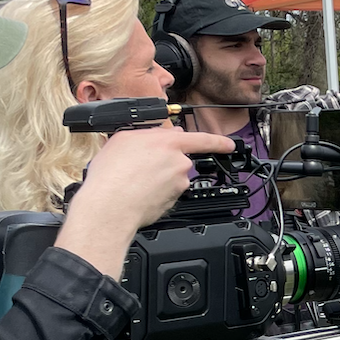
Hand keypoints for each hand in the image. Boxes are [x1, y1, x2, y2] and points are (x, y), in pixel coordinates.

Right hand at [57, 128, 234, 274]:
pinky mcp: (173, 202)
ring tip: (133, 180)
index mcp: (169, 143)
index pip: (203, 140)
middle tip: (138, 166)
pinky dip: (154, 193)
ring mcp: (178, 185)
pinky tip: (137, 192)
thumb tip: (163, 134)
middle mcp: (178, 163)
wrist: (110, 207)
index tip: (229, 145)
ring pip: (171, 177)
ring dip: (157, 178)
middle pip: (179, 159)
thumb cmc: (112, 174)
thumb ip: (150, 133)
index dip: (219, 142)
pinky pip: (166, 193)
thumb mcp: (124, 138)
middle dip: (164, 162)